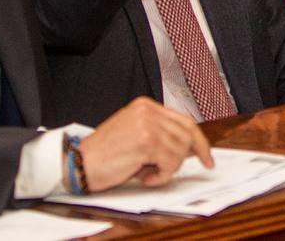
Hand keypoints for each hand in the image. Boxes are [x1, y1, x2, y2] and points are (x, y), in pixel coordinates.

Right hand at [77, 97, 214, 190]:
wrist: (78, 164)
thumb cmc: (103, 155)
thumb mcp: (134, 136)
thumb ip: (160, 136)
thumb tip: (189, 149)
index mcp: (145, 106)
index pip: (184, 121)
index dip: (198, 141)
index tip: (206, 157)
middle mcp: (148, 111)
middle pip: (188, 133)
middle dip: (186, 157)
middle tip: (170, 171)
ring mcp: (148, 125)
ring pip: (180, 150)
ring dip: (167, 169)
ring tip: (147, 173)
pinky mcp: (146, 142)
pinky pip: (170, 163)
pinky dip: (161, 176)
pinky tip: (144, 177)